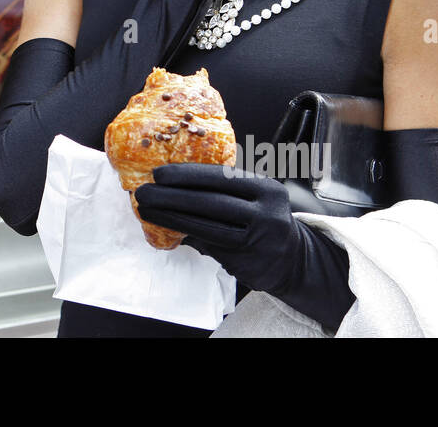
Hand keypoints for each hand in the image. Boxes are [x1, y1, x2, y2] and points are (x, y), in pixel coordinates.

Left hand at [133, 162, 301, 295]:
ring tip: (146, 210)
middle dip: (171, 197)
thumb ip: (225, 190)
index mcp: (266, 189)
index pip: (221, 177)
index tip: (159, 174)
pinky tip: (166, 230)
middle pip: (210, 202)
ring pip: (206, 227)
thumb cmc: (263, 220)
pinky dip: (185, 236)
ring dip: (171, 218)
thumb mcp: (256, 198)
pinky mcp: (247, 264)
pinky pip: (209, 247)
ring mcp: (257, 241)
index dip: (187, 175)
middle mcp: (266, 213)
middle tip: (143, 192)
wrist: (294, 260)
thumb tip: (175, 181)